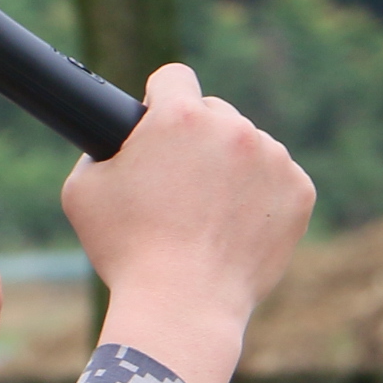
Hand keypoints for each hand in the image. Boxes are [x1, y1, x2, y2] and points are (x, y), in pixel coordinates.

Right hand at [61, 66, 312, 382]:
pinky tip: (236, 228)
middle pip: (215, 113)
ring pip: (250, 147)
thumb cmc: (127, 251)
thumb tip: (121, 143)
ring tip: (209, 218)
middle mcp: (232, 127)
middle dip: (199, 141)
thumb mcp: (83, 191)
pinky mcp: (299, 191)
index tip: (160, 122)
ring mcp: (272, 158)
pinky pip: (278, 181)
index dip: (161, 99)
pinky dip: (261, 199)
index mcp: (179, 117)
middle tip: (181, 187)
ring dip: (233, 169)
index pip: (174, 77)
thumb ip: (100, 151)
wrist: (183, 305)